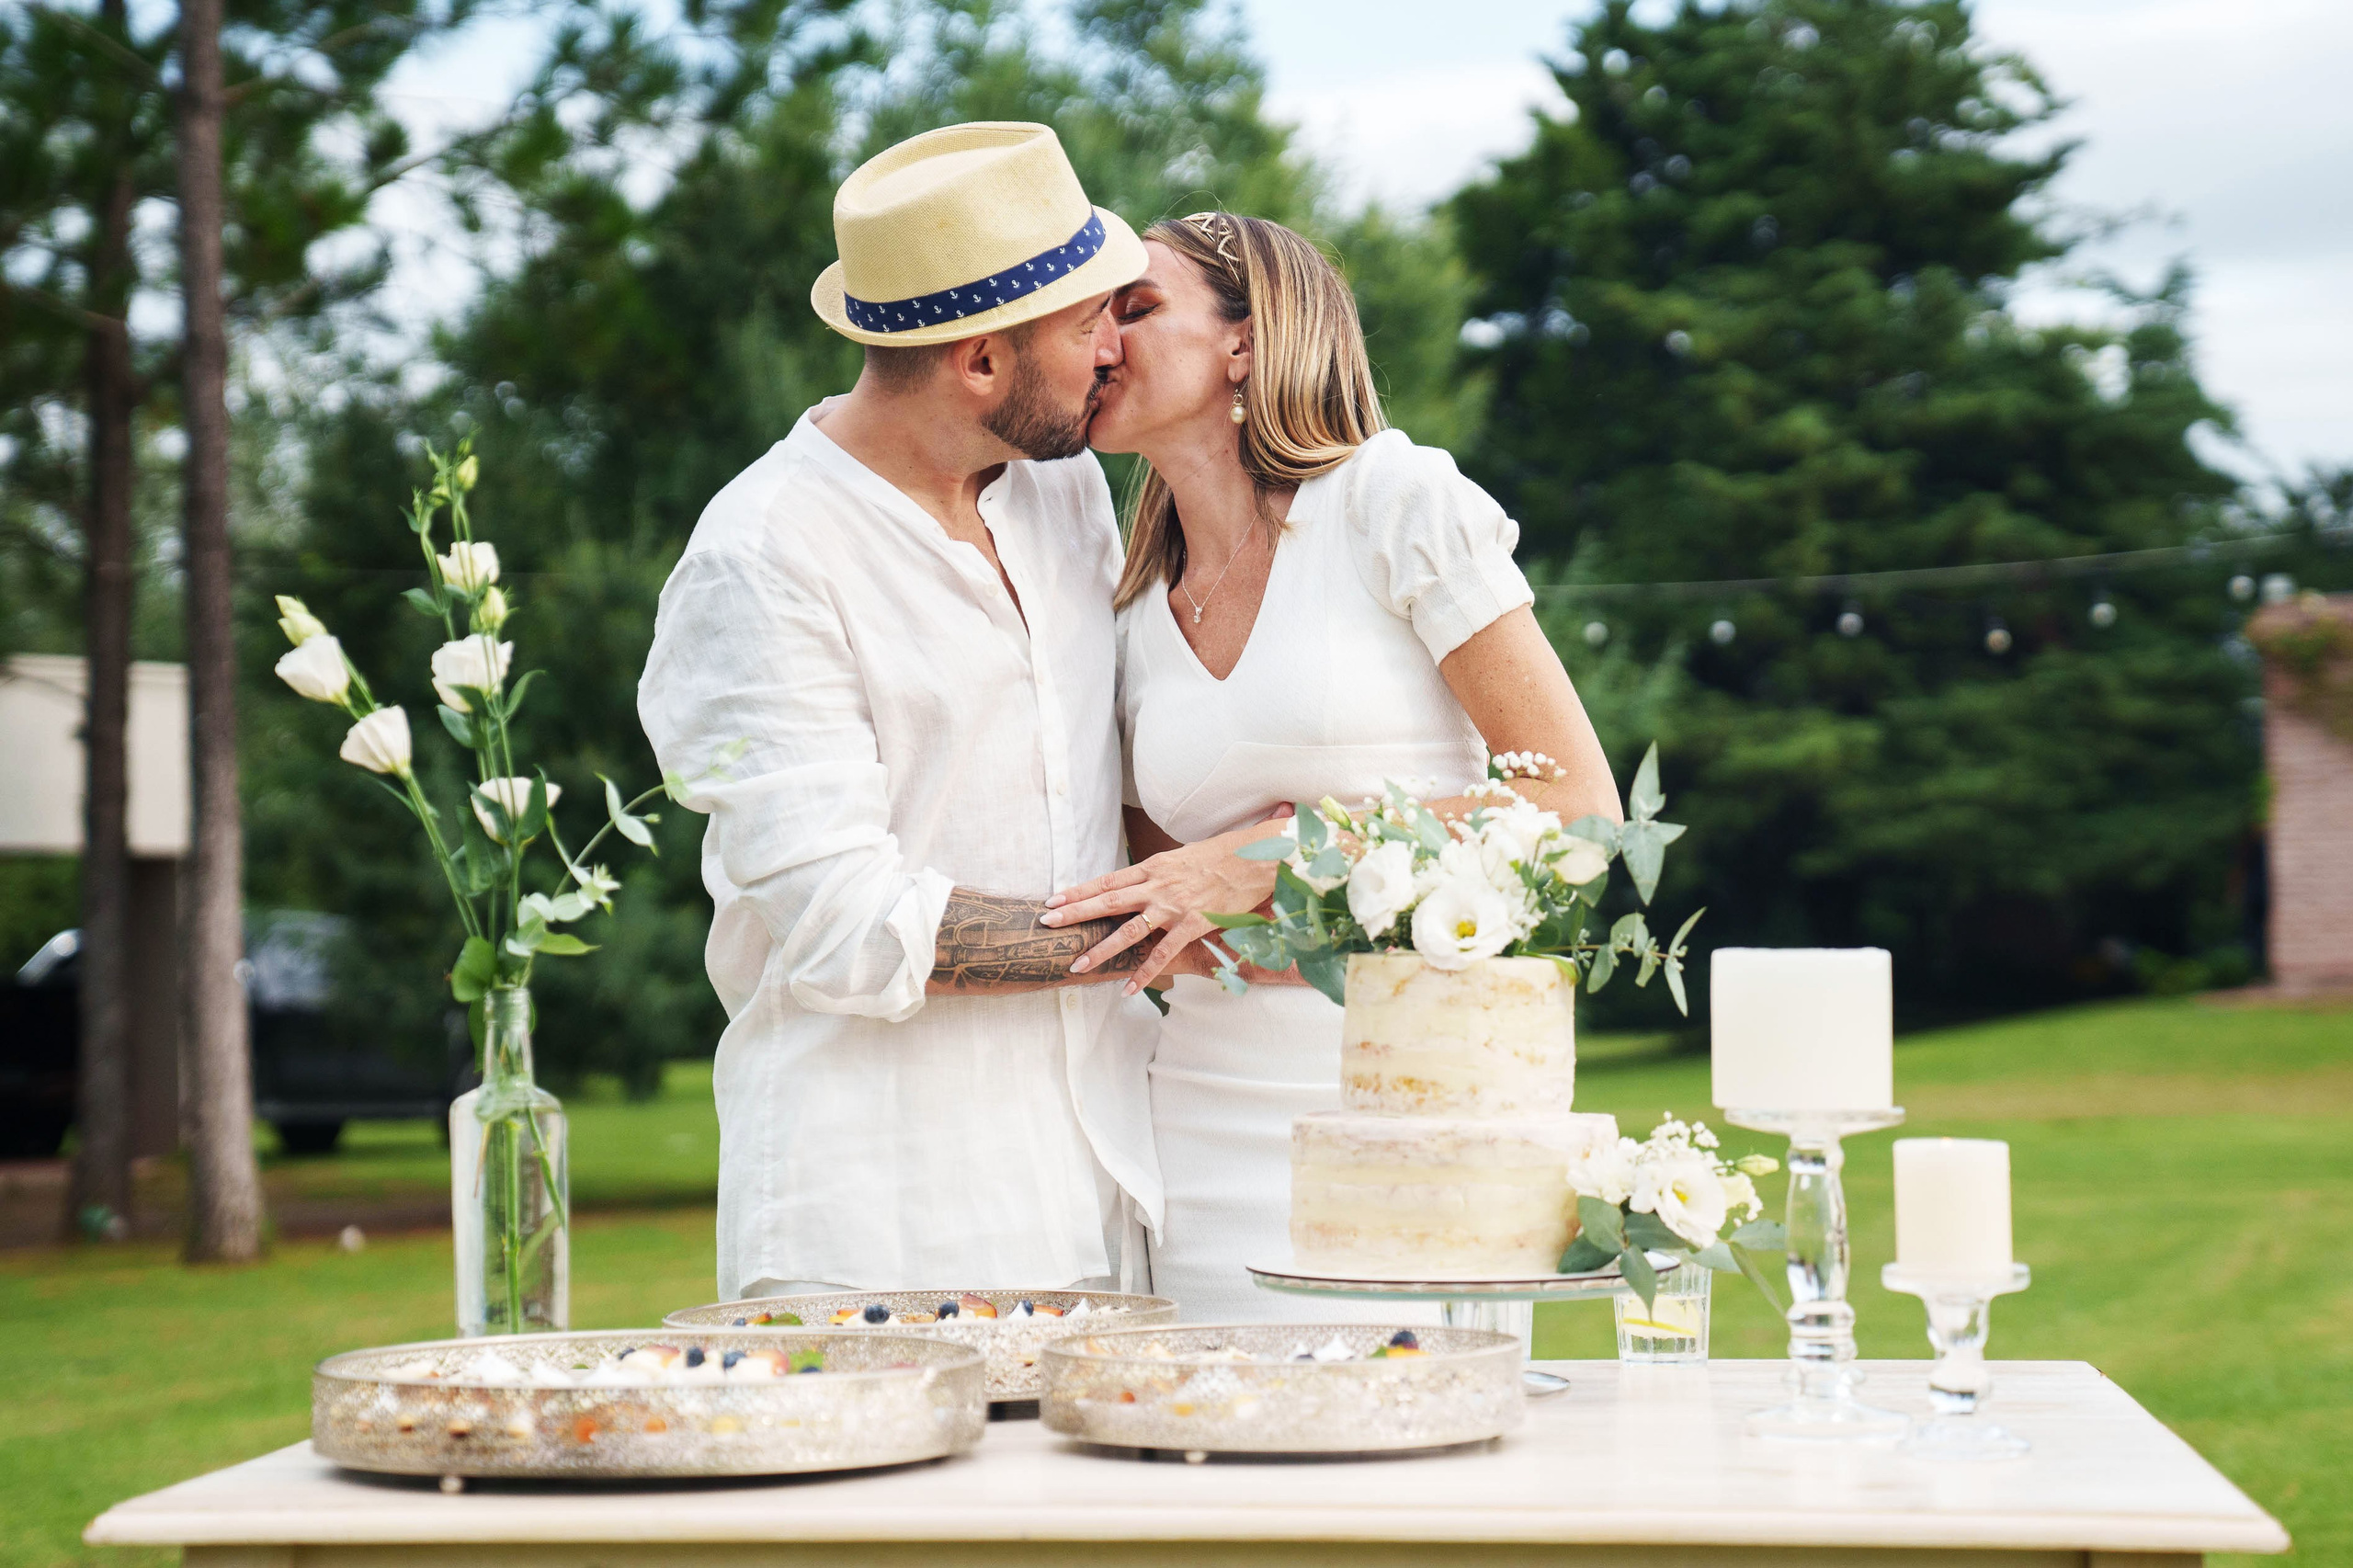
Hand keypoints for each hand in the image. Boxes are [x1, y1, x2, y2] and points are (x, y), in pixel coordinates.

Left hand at [1043, 814, 1288, 992]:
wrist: (1255, 855)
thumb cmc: (1224, 854)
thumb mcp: (1184, 858)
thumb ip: (1161, 873)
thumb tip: (1144, 883)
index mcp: (1154, 866)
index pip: (1107, 880)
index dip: (1079, 890)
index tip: (1054, 899)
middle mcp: (1157, 884)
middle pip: (1107, 900)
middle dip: (1074, 913)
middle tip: (1046, 924)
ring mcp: (1173, 905)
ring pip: (1128, 930)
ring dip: (1101, 949)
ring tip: (1077, 965)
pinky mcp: (1193, 923)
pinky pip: (1163, 953)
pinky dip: (1145, 972)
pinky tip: (1128, 989)